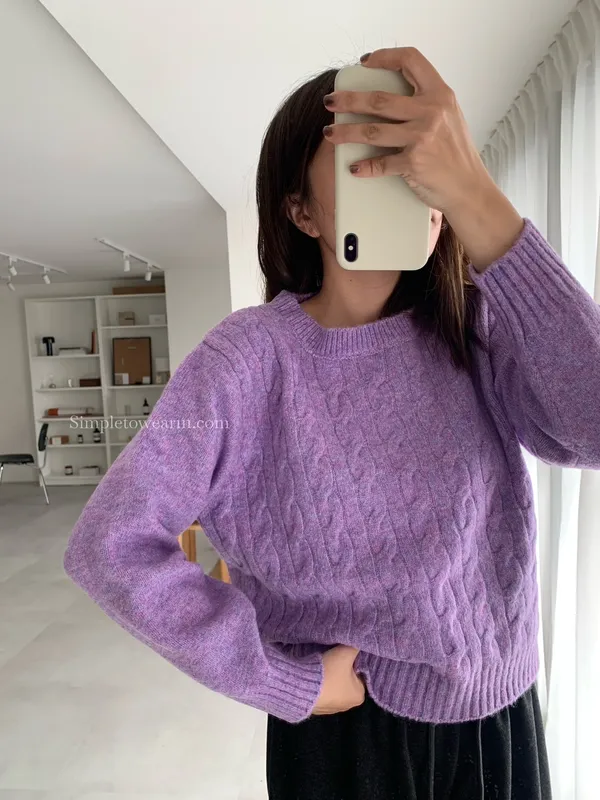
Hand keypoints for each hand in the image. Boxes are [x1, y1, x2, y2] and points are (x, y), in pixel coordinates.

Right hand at [312, 645, 364, 714]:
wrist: (300, 688)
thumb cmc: (329, 673)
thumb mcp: (345, 653)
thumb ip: (355, 646)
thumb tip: (360, 639)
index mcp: (359, 696)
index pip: (360, 673)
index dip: (353, 660)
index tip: (344, 652)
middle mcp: (348, 706)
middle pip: (347, 678)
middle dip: (341, 667)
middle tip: (333, 656)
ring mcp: (331, 708)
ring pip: (334, 684)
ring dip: (329, 674)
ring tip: (322, 663)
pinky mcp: (316, 707)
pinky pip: (321, 690)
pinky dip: (319, 682)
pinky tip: (314, 673)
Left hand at [323, 47, 492, 213]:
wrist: (470, 187)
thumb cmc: (456, 154)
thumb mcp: (449, 117)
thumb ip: (425, 103)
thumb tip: (388, 98)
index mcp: (439, 94)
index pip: (411, 60)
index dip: (385, 57)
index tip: (365, 63)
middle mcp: (431, 111)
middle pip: (379, 99)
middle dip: (349, 100)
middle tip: (330, 102)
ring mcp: (421, 137)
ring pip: (372, 131)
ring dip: (345, 133)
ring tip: (330, 134)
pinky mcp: (414, 162)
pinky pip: (380, 163)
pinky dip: (364, 167)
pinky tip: (353, 167)